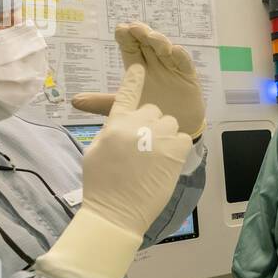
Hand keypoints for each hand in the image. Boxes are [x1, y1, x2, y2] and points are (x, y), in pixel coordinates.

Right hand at [34, 63, 192, 277]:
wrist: (118, 211)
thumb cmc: (102, 185)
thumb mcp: (96, 151)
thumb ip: (111, 133)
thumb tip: (121, 127)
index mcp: (114, 123)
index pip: (126, 93)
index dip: (134, 79)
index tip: (140, 66)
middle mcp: (136, 123)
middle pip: (152, 110)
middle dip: (151, 124)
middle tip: (144, 148)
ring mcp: (158, 134)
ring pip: (169, 122)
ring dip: (165, 135)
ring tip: (155, 158)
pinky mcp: (176, 148)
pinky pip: (182, 138)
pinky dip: (177, 148)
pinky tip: (167, 164)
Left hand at [73, 22, 205, 136]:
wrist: (172, 132)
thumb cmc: (147, 115)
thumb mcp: (123, 107)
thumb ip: (100, 103)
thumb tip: (73, 101)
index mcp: (137, 68)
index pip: (130, 47)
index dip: (126, 37)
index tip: (120, 30)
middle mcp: (154, 64)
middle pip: (147, 43)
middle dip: (141, 33)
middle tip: (134, 28)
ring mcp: (171, 68)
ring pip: (165, 49)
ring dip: (159, 41)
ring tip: (152, 38)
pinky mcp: (188, 77)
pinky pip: (184, 63)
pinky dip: (180, 56)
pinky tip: (174, 51)